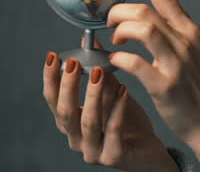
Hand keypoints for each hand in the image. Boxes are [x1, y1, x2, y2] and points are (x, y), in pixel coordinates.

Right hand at [42, 35, 179, 171]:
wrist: (148, 149)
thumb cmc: (127, 122)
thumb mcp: (111, 93)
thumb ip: (99, 72)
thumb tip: (90, 43)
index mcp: (71, 123)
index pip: (53, 100)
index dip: (50, 78)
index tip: (52, 56)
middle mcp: (76, 139)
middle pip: (64, 112)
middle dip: (67, 85)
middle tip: (74, 62)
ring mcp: (93, 151)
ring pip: (88, 122)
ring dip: (92, 95)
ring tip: (98, 72)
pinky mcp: (113, 157)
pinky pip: (114, 131)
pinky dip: (117, 109)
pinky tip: (124, 91)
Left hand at [106, 0, 199, 164]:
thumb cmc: (199, 90)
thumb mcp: (196, 54)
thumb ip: (177, 34)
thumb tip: (153, 15)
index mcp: (191, 32)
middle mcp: (186, 42)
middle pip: (146, 9)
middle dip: (119, 12)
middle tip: (109, 23)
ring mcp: (177, 63)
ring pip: (142, 29)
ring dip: (120, 31)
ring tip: (114, 41)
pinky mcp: (165, 85)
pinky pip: (135, 62)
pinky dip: (119, 59)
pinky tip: (115, 62)